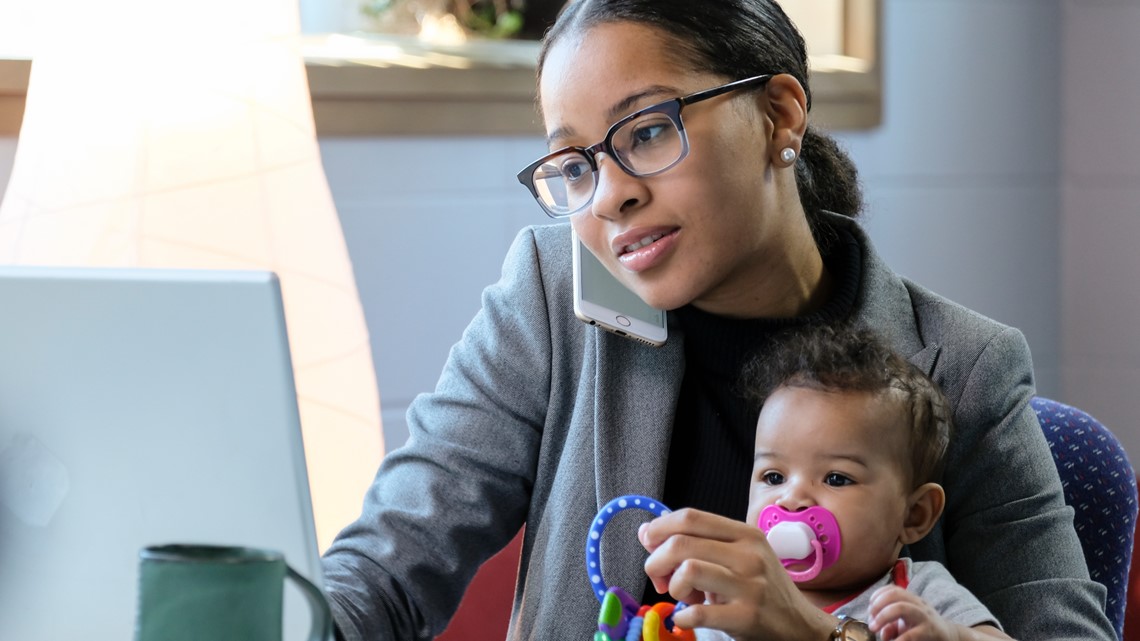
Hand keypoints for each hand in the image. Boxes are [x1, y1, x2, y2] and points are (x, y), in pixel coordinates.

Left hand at [638, 508, 834, 640]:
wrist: (799, 625)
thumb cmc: (761, 588)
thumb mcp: (737, 556)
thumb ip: (697, 541)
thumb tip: (646, 531)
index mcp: (745, 534)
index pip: (690, 517)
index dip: (659, 528)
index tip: (649, 543)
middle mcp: (749, 555)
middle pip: (681, 543)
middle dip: (656, 561)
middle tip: (659, 578)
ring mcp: (749, 586)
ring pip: (688, 570)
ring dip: (672, 586)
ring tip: (681, 596)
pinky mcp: (746, 617)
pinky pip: (698, 612)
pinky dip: (682, 616)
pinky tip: (687, 617)